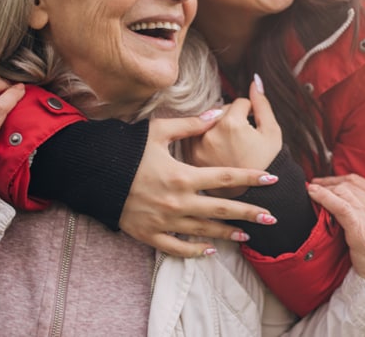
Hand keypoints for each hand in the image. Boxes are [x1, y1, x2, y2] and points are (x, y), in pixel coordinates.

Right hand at [119, 113, 278, 257]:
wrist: (92, 175)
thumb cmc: (126, 150)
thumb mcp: (157, 131)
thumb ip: (190, 124)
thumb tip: (217, 113)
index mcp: (183, 176)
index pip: (226, 177)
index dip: (251, 178)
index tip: (272, 179)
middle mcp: (178, 202)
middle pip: (222, 210)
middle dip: (250, 214)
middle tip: (272, 219)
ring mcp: (164, 222)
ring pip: (204, 232)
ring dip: (228, 234)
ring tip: (248, 236)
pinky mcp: (150, 234)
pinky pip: (177, 248)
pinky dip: (195, 251)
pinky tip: (210, 251)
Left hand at [185, 75, 281, 196]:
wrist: (253, 196)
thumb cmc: (266, 163)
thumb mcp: (272, 132)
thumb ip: (262, 104)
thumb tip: (255, 80)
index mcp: (230, 124)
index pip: (239, 103)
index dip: (250, 112)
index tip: (252, 126)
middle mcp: (209, 133)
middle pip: (220, 110)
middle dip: (232, 118)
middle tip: (242, 137)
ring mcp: (197, 146)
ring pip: (206, 122)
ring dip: (216, 126)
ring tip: (229, 143)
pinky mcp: (190, 157)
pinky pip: (195, 136)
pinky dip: (204, 138)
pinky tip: (217, 149)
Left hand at [308, 174, 364, 287]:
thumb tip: (340, 192)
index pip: (355, 180)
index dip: (334, 179)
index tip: (321, 182)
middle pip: (346, 185)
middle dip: (326, 185)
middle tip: (313, 187)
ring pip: (341, 192)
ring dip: (322, 190)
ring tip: (310, 191)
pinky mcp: (362, 228)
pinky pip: (339, 206)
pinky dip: (323, 197)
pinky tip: (312, 194)